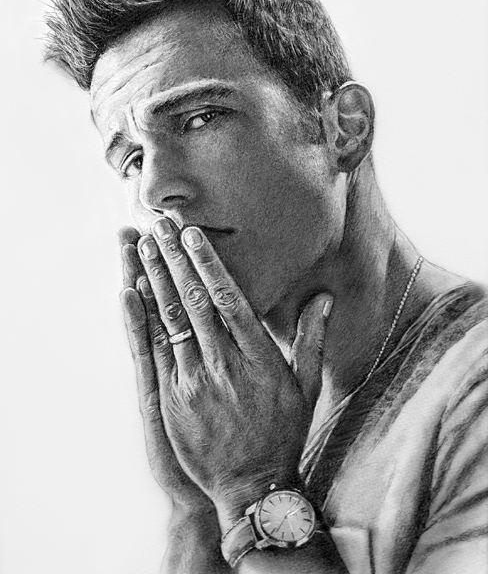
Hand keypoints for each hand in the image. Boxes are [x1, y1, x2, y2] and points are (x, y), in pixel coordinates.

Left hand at [124, 217, 332, 532]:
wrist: (252, 485)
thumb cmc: (284, 432)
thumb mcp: (307, 386)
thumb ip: (313, 338)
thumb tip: (325, 297)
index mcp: (258, 356)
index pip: (228, 298)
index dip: (207, 263)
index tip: (192, 234)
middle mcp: (224, 363)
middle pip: (194, 301)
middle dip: (174, 259)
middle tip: (159, 225)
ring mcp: (194, 381)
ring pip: (171, 320)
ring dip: (155, 279)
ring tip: (142, 245)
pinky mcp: (172, 399)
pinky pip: (155, 350)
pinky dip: (143, 318)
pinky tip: (132, 291)